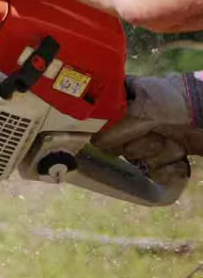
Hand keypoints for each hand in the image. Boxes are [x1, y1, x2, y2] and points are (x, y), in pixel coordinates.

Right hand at [92, 72, 202, 186]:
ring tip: (176, 141)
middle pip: (116, 147)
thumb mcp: (142, 111)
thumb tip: (95, 143)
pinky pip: (155, 174)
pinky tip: (181, 159)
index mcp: (119, 103)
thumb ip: (114, 127)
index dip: (107, 132)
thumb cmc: (177, 105)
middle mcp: (129, 123)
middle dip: (139, 144)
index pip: (96, 124)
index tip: (123, 130)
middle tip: (156, 132)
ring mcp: (147, 142)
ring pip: (137, 161)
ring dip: (160, 154)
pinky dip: (170, 169)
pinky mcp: (163, 159)